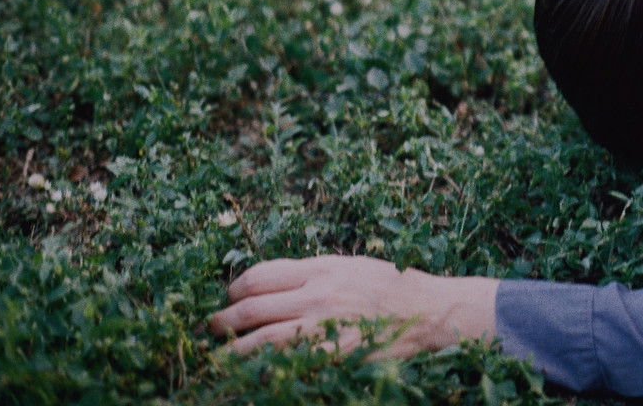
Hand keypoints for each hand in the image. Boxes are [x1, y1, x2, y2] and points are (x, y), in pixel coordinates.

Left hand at [208, 255, 499, 358]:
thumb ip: (314, 274)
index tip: (230, 298)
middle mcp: (318, 295)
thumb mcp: (351, 266)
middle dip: (223, 320)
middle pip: (252, 307)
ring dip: (234, 351)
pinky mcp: (335, 356)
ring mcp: (325, 327)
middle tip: (213, 328)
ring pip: (262, 340)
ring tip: (220, 358)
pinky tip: (255, 377)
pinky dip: (267, 372)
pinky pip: (290, 366)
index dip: (235, 289)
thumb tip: (274, 284)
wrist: (429, 311)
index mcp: (321, 268)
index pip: (260, 275)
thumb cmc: (392, 287)